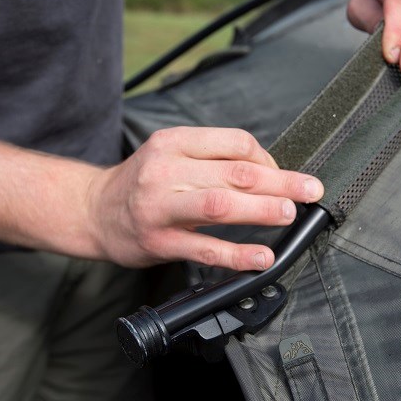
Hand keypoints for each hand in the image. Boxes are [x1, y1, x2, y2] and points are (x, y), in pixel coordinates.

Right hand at [91, 127, 323, 270]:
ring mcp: (160, 207)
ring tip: (288, 215)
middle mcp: (166, 170)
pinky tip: (261, 258)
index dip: (267, 158)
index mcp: (173, 142)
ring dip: (261, 210)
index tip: (283, 174)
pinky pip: (205, 249)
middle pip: (234, 172)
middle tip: (308, 190)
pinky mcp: (158, 242)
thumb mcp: (171, 155)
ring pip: (220, 205)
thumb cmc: (141, 183)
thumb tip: (270, 170)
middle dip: (279, 182)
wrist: (92, 211)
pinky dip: (238, 254)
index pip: (234, 142)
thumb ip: (212, 159)